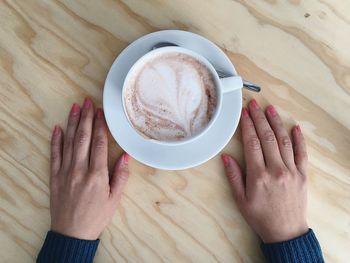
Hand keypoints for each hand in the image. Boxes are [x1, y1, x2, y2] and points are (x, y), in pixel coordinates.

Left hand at [50, 97, 129, 239]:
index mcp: (97, 175)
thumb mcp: (115, 199)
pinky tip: (58, 128)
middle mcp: (79, 170)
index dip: (100, 125)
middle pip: (83, 138)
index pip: (98, 144)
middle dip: (86, 117)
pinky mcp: (55, 177)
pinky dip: (55, 140)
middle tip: (87, 101)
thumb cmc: (97, 216)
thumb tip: (125, 155)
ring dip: (72, 123)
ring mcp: (65, 172)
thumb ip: (121, 176)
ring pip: (68, 143)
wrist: (72, 233)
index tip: (100, 112)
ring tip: (75, 108)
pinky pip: (55, 155)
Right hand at [221, 99, 307, 242]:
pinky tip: (295, 127)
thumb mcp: (240, 199)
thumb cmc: (260, 216)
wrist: (285, 232)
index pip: (252, 143)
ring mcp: (292, 171)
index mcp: (258, 175)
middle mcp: (276, 169)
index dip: (247, 125)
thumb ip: (234, 176)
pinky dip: (299, 139)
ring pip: (283, 141)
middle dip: (259, 118)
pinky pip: (302, 153)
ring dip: (276, 123)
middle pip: (267, 137)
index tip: (243, 113)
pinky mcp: (302, 174)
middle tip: (254, 104)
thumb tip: (226, 156)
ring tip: (270, 109)